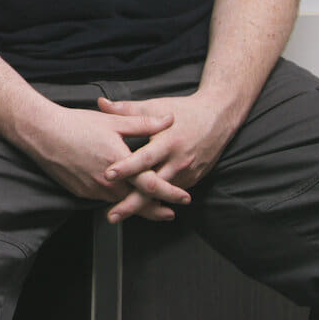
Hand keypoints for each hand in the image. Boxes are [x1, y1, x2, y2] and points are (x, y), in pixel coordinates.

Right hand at [15, 101, 187, 221]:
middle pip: (138, 202)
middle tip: (170, 214)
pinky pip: (104, 199)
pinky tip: (120, 195)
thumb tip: (169, 120)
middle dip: (156, 210)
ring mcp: (93, 189)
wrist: (43, 133)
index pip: (152, 184)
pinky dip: (116, 199)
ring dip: (136, 205)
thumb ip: (143, 124)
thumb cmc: (77, 124)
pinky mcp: (81, 192)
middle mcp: (108, 181)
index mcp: (120, 162)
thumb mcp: (113, 122)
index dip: (170, 193)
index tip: (184, 198)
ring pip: (120, 202)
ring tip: (149, 207)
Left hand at [97, 92, 245, 222]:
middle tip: (112, 216)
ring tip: (119, 215)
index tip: (108, 175)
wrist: (217, 117)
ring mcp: (187, 173)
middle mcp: (178, 161)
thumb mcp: (155, 107)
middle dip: (132, 203)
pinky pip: (171, 193)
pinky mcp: (193, 179)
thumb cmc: (183, 111)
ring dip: (142, 207)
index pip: (144, 158)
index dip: (126, 167)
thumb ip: (127, 109)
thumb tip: (101, 103)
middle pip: (153, 187)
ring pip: (162, 195)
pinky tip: (139, 208)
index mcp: (167, 142)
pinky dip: (156, 201)